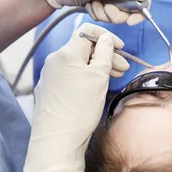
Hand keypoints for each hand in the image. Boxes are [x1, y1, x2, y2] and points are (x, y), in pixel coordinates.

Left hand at [20, 23, 128, 171]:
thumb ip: (105, 53)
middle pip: (84, 49)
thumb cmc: (79, 108)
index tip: (120, 47)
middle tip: (123, 68)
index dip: (106, 37)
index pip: (87, 32)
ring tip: (114, 78)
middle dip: (105, 55)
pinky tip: (95, 89)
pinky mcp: (48, 90)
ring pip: (77, 64)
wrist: (56, 140)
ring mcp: (49, 76)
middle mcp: (54, 60)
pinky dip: (84, 78)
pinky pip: (69, 76)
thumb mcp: (99, 77)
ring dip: (97, 68)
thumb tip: (106, 39)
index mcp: (66, 53)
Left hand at [35, 0, 149, 24]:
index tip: (130, 21)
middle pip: (128, 14)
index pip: (142, 2)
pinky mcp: (99, 7)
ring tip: (92, 3)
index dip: (139, 14)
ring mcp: (108, 1)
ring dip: (103, 14)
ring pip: (115, 19)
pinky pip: (104, 19)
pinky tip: (87, 6)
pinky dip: (96, 15)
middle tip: (103, 5)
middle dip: (114, 14)